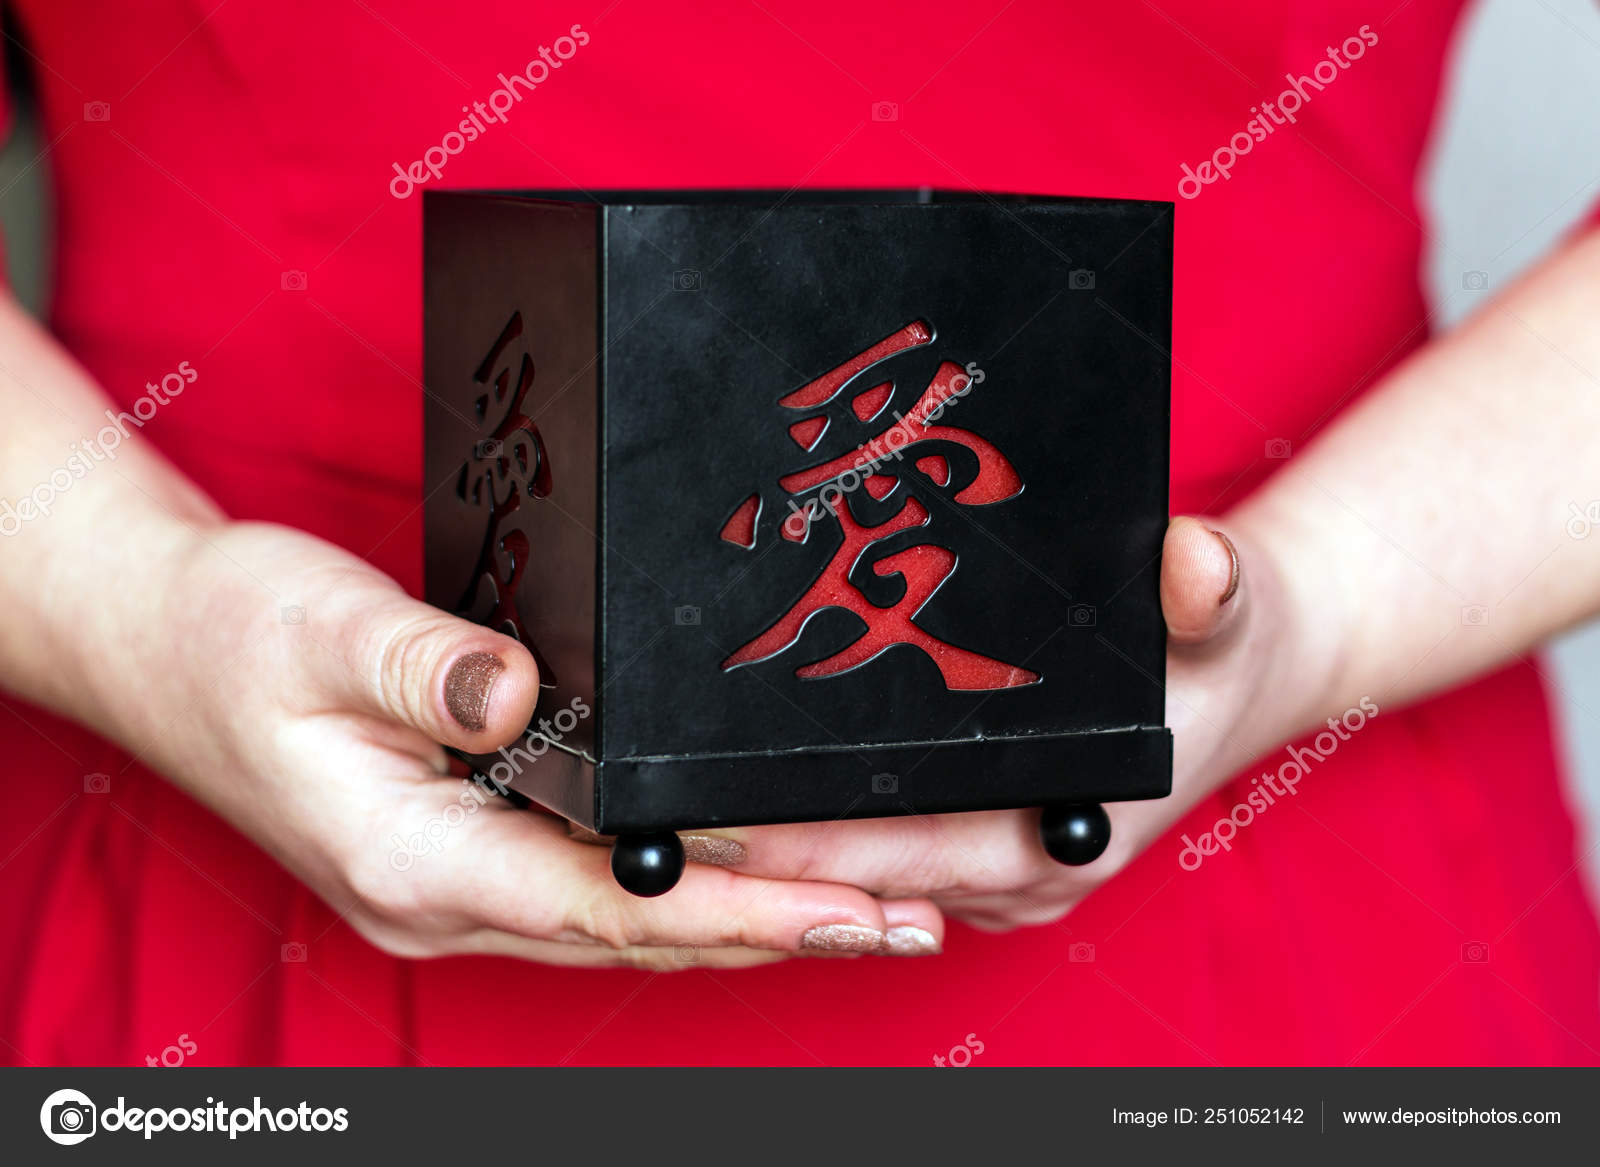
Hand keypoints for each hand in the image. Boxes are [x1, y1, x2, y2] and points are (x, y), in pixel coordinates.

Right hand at [103, 520, 946, 968]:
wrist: (162, 642)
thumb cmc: (227, 638)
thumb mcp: (321, 630)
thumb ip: (427, 662)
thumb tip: (522, 687)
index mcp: (414, 858)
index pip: (610, 905)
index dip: (740, 910)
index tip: (849, 912)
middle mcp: (448, 894)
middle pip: (646, 932)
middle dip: (781, 927)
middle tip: (913, 920)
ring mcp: (461, 882)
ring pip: (633, 922)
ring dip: (753, 917)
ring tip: (872, 912)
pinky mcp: (472, 850)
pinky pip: (604, 889)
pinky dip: (693, 889)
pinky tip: (756, 877)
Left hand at [570, 516, 1316, 931]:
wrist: (1258, 671)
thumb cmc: (1230, 649)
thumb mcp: (1230, 606)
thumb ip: (1210, 588)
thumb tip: (1196, 566)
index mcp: (1060, 832)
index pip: (901, 853)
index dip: (800, 844)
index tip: (704, 822)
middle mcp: (1023, 871)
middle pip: (860, 872)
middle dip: (756, 845)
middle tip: (645, 804)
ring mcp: (1002, 870)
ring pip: (865, 871)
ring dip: (781, 842)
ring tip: (670, 796)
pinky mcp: (988, 848)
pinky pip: (889, 850)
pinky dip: (827, 825)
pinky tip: (754, 785)